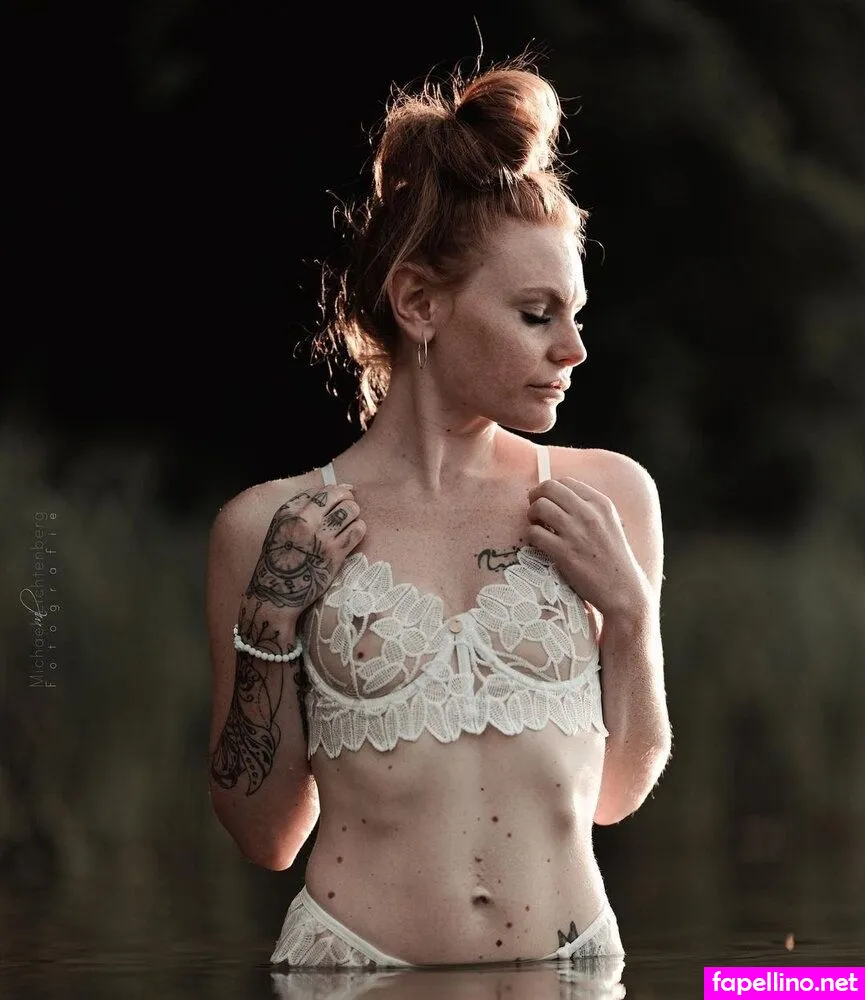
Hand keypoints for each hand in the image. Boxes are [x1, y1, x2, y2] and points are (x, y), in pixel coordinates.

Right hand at [243, 483, 365, 619]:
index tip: (343, 492)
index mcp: (288, 513)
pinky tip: (354, 532)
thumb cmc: (280, 560)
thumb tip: (329, 492)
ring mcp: (320, 538)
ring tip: (351, 519)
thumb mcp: (280, 528)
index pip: (320, 491)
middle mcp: (303, 522)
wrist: (276, 593)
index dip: (335, 489)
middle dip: (347, 497)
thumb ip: (299, 510)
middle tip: (350, 504)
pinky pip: (357, 531)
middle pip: (337, 495)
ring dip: (354, 512)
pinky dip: (359, 528)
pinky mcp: (334, 554)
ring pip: (350, 510)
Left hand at [526, 477, 648, 619]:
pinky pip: (534, 533)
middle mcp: (589, 514)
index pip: (565, 481)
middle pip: (548, 488)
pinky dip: (531, 536)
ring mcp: (576, 533)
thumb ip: (588, 508)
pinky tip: (539, 543)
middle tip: (536, 512)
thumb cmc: (613, 558)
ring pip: (538, 507)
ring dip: (531, 515)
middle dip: (536, 497)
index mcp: (601, 503)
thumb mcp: (609, 524)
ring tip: (537, 527)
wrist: (623, 589)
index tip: (548, 503)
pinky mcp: (564, 553)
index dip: (550, 490)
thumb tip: (556, 497)